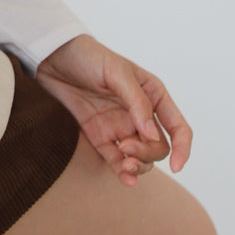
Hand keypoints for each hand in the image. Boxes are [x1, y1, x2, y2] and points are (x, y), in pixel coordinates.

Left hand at [34, 34, 191, 187]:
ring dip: (137, 166)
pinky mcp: (99, 134)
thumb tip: (152, 134)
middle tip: (126, 148)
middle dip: (147, 154)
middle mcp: (139, 114)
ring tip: (125, 166)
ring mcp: (119, 125)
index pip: (178, 127)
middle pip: (157, 147)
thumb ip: (137, 102)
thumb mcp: (116, 72)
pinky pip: (115, 159)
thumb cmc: (88, 56)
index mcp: (152, 95)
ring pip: (139, 157)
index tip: (177, 166)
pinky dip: (122, 171)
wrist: (52, 56)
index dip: (183, 149)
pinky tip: (125, 179)